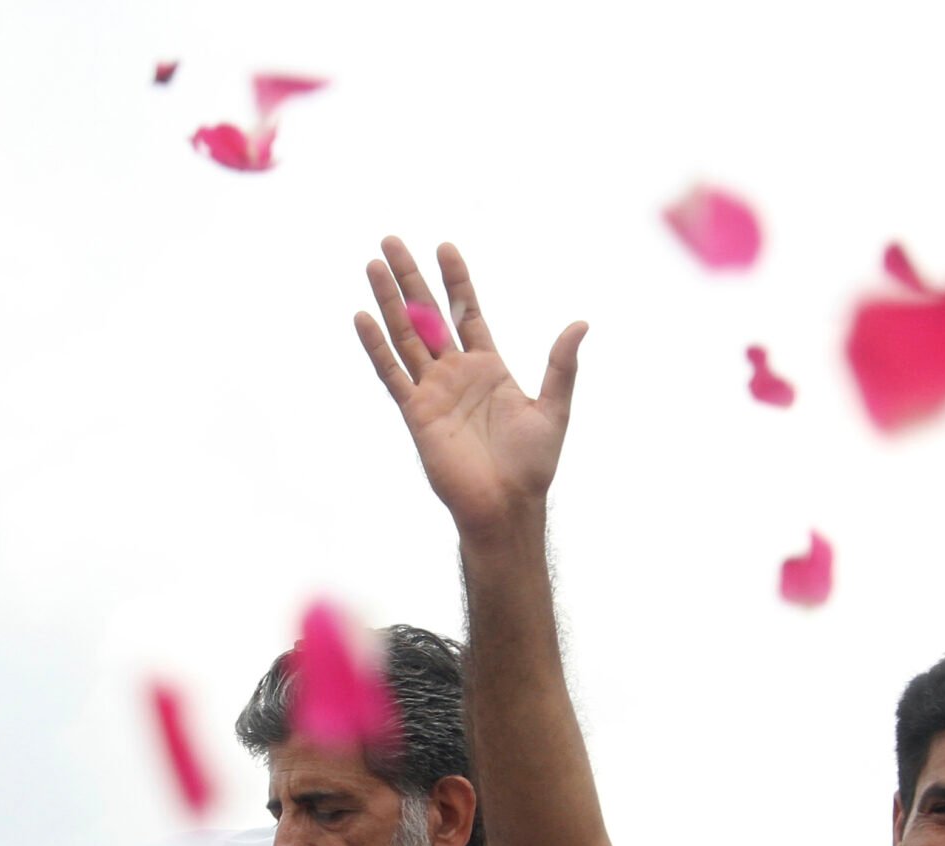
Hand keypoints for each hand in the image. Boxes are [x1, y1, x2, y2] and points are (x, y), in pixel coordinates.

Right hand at [355, 237, 585, 536]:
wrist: (506, 505)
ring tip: (374, 264)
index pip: (469, 312)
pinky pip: (392, 374)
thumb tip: (581, 323)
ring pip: (406, 335)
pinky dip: (377, 346)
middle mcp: (457, 374)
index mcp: (489, 368)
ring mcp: (434, 391)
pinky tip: (363, 317)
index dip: (457, 281)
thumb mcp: (554, 408)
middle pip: (429, 315)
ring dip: (389, 301)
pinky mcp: (416, 413)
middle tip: (392, 241)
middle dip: (412, 278)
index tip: (444, 247)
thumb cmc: (533, 465)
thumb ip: (562, 365)